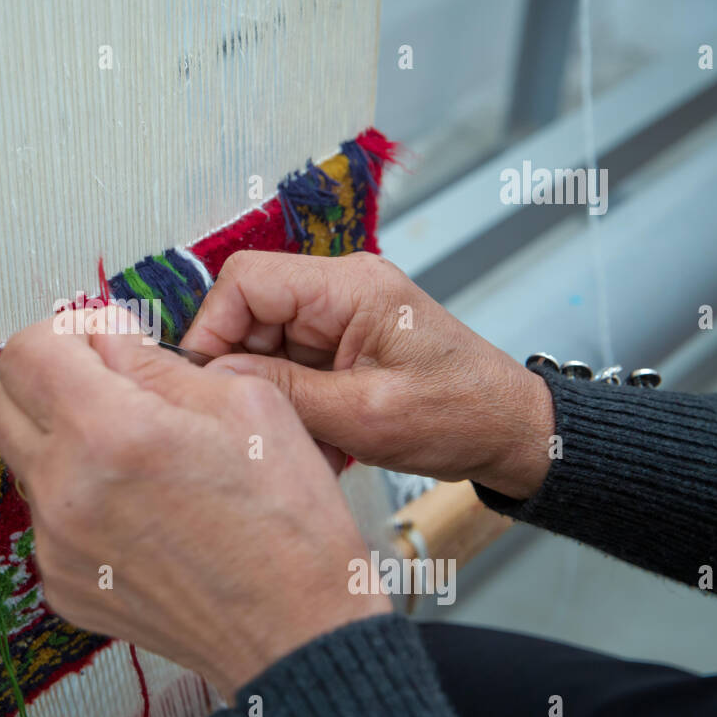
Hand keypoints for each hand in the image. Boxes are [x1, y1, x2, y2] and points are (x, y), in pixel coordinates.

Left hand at [0, 304, 389, 699]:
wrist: (296, 631)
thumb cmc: (284, 523)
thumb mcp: (242, 403)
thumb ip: (155, 361)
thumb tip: (106, 337)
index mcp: (108, 432)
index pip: (28, 350)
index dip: (65, 331)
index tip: (102, 341)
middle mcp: (65, 491)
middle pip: (2, 401)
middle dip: (47, 378)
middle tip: (105, 384)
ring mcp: (56, 546)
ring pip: (24, 460)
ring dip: (62, 439)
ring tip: (135, 454)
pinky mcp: (62, 584)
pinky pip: (47, 518)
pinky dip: (79, 498)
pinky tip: (139, 508)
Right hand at [180, 250, 553, 499]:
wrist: (511, 430)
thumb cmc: (461, 414)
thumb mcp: (364, 416)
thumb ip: (285, 392)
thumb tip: (215, 376)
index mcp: (351, 287)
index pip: (246, 279)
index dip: (211, 327)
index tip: (205, 380)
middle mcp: (342, 289)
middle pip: (250, 311)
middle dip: (242, 369)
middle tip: (253, 420)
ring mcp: (342, 315)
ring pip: (265, 343)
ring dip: (270, 392)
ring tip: (298, 437)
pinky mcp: (344, 341)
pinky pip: (291, 363)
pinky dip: (293, 402)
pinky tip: (317, 436)